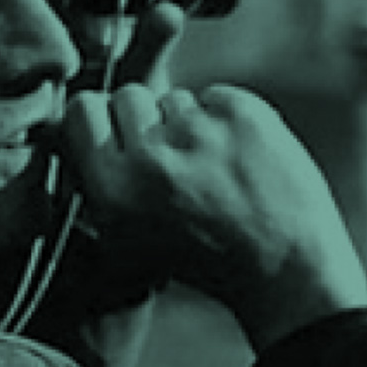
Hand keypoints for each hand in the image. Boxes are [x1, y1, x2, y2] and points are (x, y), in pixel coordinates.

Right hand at [62, 83, 366, 351]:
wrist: (285, 272)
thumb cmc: (205, 259)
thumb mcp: (127, 239)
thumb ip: (98, 181)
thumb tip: (81, 123)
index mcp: (113, 191)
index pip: (83, 109)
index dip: (102, 118)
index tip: (119, 133)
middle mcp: (150, 158)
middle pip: (129, 95)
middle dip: (147, 120)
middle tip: (173, 159)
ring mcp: (198, 131)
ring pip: (176, 99)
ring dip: (189, 125)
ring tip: (213, 169)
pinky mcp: (243, 114)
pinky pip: (217, 96)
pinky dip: (227, 120)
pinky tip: (240, 158)